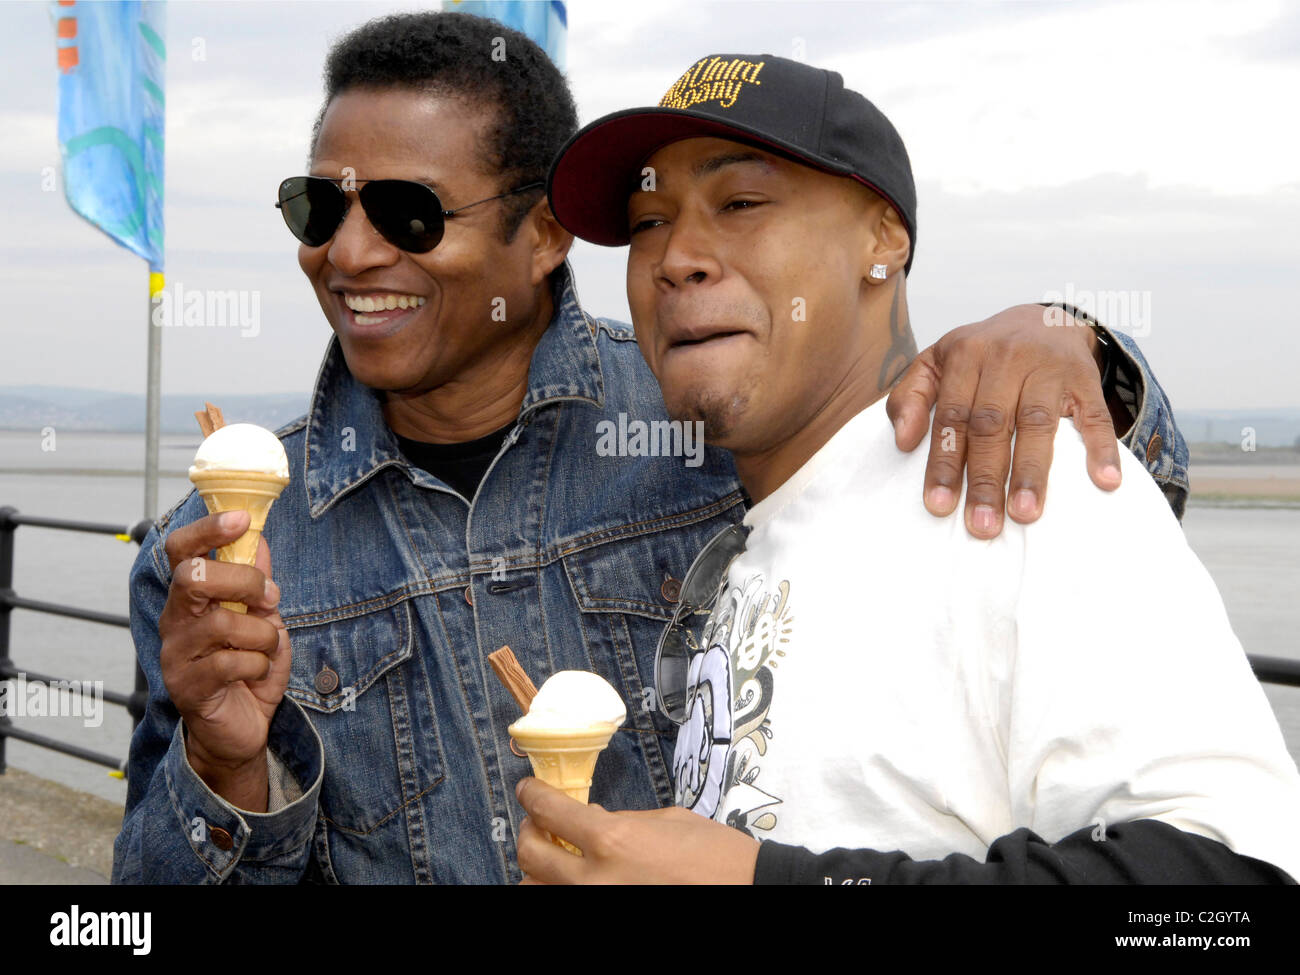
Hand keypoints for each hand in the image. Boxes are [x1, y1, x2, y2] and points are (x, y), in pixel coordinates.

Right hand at [158, 510, 289, 809]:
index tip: (240, 517)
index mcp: (190, 599)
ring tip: (267, 647)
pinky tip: (257, 673)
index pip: (180, 551)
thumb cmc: (247, 672)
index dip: (207, 529)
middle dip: (245, 581)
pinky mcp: (187, 687)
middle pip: (194, 577)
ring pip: (222, 623)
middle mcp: (175, 621)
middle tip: (268, 597)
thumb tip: (259, 539)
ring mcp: (177, 655)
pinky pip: (231, 662)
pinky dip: (258, 665)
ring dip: (261, 634)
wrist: (238, 731)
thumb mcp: (262, 621)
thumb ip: (258, 584)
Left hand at [515, 777, 758, 883]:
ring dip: (538, 872)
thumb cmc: (715, 855)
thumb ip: (621, 820)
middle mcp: (595, 879)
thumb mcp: (666, 822)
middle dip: (528, 833)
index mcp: (612, 838)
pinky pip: (566, 905)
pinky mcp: (610, 926)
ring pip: (536, 891)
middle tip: (537, 824)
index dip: (532, 795)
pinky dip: (563, 890)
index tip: (529, 790)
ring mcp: (597, 907)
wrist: (747, 891)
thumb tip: (589, 820)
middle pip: (530, 855)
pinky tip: (576, 880)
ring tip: (553, 859)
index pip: (549, 811)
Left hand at [885, 304, 1121, 538]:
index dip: (945, 463)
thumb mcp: (936, 361)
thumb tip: (902, 441)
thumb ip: (910, 397)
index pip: (953, 417)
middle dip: (986, 478)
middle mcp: (1007, 358)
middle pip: (993, 425)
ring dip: (1032, 472)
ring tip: (1025, 513)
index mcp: (966, 356)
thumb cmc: (984, 353)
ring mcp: (1049, 368)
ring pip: (1038, 424)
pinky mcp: (1085, 379)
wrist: (1043, 317)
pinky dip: (1100, 448)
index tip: (939, 504)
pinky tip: (1103, 481)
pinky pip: (1095, 415)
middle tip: (982, 524)